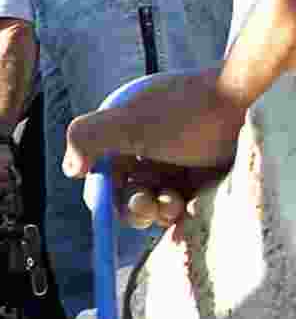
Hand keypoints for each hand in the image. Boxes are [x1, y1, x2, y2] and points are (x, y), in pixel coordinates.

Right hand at [62, 69, 244, 230]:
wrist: (250, 104)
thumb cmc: (190, 113)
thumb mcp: (130, 122)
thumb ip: (88, 137)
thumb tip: (69, 168)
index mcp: (123, 130)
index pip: (100, 172)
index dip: (102, 192)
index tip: (110, 207)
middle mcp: (145, 146)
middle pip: (124, 192)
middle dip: (131, 206)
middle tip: (148, 206)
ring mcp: (172, 162)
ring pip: (151, 202)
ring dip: (157, 210)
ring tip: (174, 202)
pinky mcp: (198, 178)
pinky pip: (178, 206)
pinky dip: (177, 213)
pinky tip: (186, 209)